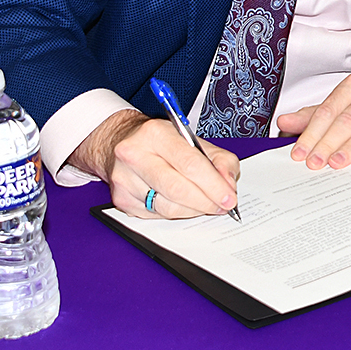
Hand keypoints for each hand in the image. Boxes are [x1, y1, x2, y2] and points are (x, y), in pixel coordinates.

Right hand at [69, 110, 240, 218]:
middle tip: (221, 206)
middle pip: (177, 189)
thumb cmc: (162, 142)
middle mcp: (135, 155)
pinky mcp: (122, 199)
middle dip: (205, 202)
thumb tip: (228, 185)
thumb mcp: (194, 140)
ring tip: (204, 204)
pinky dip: (176, 213)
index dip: (214, 185)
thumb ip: (220, 160)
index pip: (190, 164)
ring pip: (168, 207)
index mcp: (156, 134)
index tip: (229, 197)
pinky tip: (181, 204)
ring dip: (193, 210)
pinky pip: (157, 215)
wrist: (122, 142)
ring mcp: (125, 179)